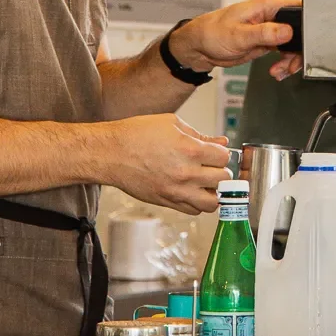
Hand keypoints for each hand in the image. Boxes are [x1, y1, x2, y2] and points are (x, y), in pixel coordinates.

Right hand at [102, 114, 230, 215]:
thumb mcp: (171, 124)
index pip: (224, 157)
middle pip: (223, 179)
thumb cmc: (136, 135)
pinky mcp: (167, 202)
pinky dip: (198, 203)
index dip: (221, 153)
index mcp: (190, 149)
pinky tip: (192, 190)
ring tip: (206, 182)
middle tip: (213, 166)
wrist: (111, 153)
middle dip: (221, 171)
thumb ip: (200, 135)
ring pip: (212, 202)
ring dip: (214, 192)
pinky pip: (194, 211)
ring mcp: (177, 191)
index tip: (216, 152)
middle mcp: (186, 173)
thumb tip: (221, 142)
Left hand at [169, 0, 298, 73]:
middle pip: (300, 28)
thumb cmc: (212, 33)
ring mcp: (271, 28)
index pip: (298, 8)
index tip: (307, 42)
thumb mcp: (239, 35)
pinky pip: (285, 51)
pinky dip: (285, 63)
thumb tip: (287, 31)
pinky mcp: (268, 41)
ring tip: (282, 70)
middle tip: (292, 63)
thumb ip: (265, 33)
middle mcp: (271, 15)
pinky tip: (277, 70)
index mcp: (267, 5)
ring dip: (292, 59)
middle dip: (299, 49)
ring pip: (294, 42)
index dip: (307, 23)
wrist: (200, 48)